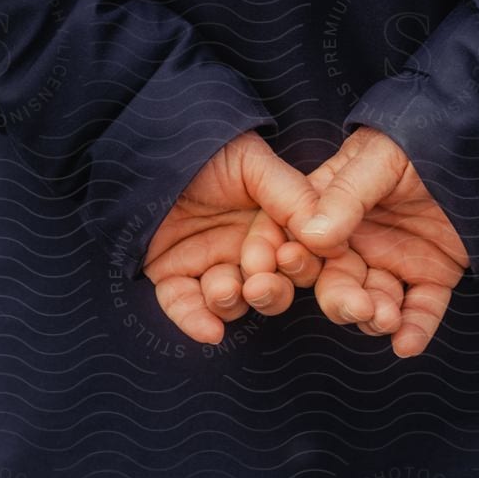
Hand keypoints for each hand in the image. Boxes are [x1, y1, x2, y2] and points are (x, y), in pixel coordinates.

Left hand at [142, 130, 316, 345]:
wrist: (149, 146)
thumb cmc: (206, 148)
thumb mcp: (254, 162)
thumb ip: (291, 194)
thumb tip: (329, 237)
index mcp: (271, 223)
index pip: (298, 256)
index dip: (299, 263)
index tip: (289, 257)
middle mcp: (244, 248)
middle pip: (271, 287)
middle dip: (271, 291)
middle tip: (260, 283)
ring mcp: (208, 263)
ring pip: (231, 302)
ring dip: (232, 303)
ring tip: (224, 289)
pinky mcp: (172, 274)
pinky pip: (184, 306)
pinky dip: (195, 321)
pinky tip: (208, 331)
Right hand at [251, 127, 470, 357]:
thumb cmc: (422, 138)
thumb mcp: (380, 157)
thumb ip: (346, 194)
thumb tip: (311, 235)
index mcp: (330, 207)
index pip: (293, 238)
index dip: (282, 259)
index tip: (279, 271)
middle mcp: (355, 240)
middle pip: (332, 281)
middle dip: (340, 299)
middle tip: (357, 306)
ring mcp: (392, 259)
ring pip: (372, 302)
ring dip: (375, 318)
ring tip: (386, 318)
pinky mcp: (431, 275)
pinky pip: (420, 309)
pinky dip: (414, 330)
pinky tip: (408, 344)